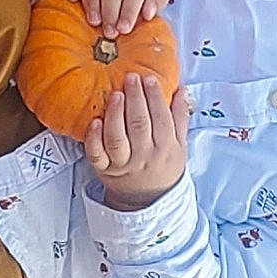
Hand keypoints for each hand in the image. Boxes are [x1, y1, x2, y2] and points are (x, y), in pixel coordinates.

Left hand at [85, 73, 191, 210]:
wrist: (149, 199)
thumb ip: (180, 117)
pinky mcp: (104, 169)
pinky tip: (94, 122)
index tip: (150, 79)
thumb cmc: (164, 167)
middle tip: (131, 78)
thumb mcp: (180, 145)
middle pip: (139, 125)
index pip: (161, 119)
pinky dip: (94, 138)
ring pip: (117, 138)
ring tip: (116, 94)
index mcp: (166, 147)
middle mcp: (144, 156)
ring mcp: (123, 163)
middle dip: (135, 99)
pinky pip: (97, 154)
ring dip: (116, 115)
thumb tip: (182, 90)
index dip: (155, 98)